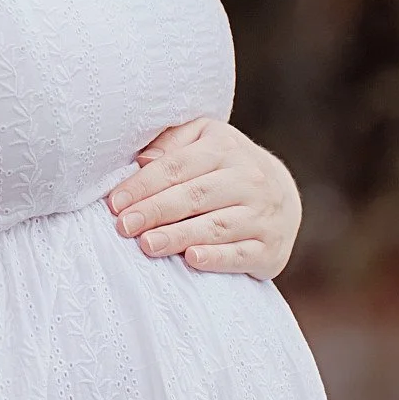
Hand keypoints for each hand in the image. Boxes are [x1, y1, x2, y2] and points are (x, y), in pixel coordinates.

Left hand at [107, 116, 301, 276]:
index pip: (177, 166)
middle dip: (155, 211)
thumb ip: (172, 144)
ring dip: (179, 236)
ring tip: (147, 245)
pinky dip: (217, 258)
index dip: (143, 184)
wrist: (283, 194)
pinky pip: (242, 253)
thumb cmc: (226, 166)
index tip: (115, 202)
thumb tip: (141, 160)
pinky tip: (191, 259)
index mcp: (225, 147)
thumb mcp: (204, 140)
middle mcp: (248, 178)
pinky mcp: (270, 247)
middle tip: (124, 226)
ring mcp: (262, 214)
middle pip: (194, 196)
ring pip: (216, 226)